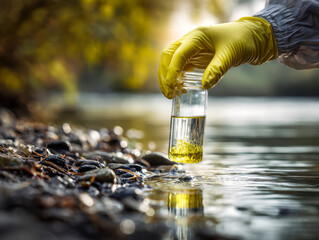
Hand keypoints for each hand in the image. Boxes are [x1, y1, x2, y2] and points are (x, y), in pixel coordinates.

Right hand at [158, 17, 277, 98]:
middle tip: (168, 94)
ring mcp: (192, 47)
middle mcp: (191, 40)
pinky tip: (180, 87)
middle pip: (167, 55)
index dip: (171, 72)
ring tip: (172, 93)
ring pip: (171, 60)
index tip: (170, 88)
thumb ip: (217, 69)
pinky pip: (180, 64)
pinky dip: (176, 76)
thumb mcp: (231, 55)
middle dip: (164, 75)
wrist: (252, 37)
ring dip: (168, 76)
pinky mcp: (196, 54)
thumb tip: (204, 85)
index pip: (177, 54)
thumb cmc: (242, 41)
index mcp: (197, 36)